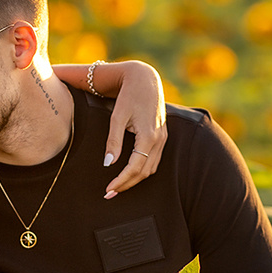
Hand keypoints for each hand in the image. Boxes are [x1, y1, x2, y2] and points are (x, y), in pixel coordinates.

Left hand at [104, 61, 166, 197]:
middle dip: (127, 185)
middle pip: (144, 172)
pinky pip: (155, 159)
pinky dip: (142, 170)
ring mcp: (163, 138)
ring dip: (135, 179)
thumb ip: (113, 141)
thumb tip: (108, 164)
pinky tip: (130, 173)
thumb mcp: (117, 117)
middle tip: (109, 194)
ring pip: (151, 168)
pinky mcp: (162, 135)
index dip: (121, 181)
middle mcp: (159, 139)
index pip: (135, 168)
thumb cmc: (129, 95)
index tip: (108, 190)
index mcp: (149, 136)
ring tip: (117, 186)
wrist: (145, 78)